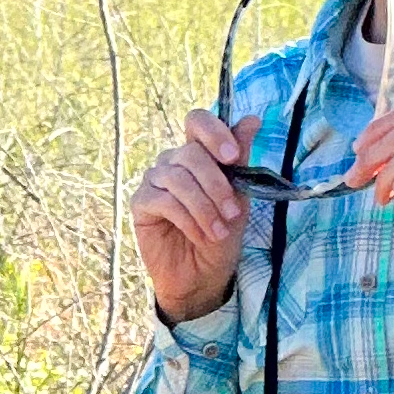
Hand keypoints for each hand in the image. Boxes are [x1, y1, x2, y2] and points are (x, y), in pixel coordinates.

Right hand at [130, 107, 261, 326]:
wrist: (203, 275)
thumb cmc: (222, 234)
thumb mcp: (239, 197)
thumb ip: (241, 159)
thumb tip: (252, 119)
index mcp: (198, 154)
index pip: (197, 121)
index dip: (214, 133)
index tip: (233, 157)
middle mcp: (173, 161)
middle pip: (190, 153)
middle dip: (216, 184)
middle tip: (232, 212)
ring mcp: (154, 181)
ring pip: (177, 178)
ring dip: (204, 207)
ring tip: (219, 231)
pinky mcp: (141, 203)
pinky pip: (163, 201)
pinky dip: (187, 219)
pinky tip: (199, 235)